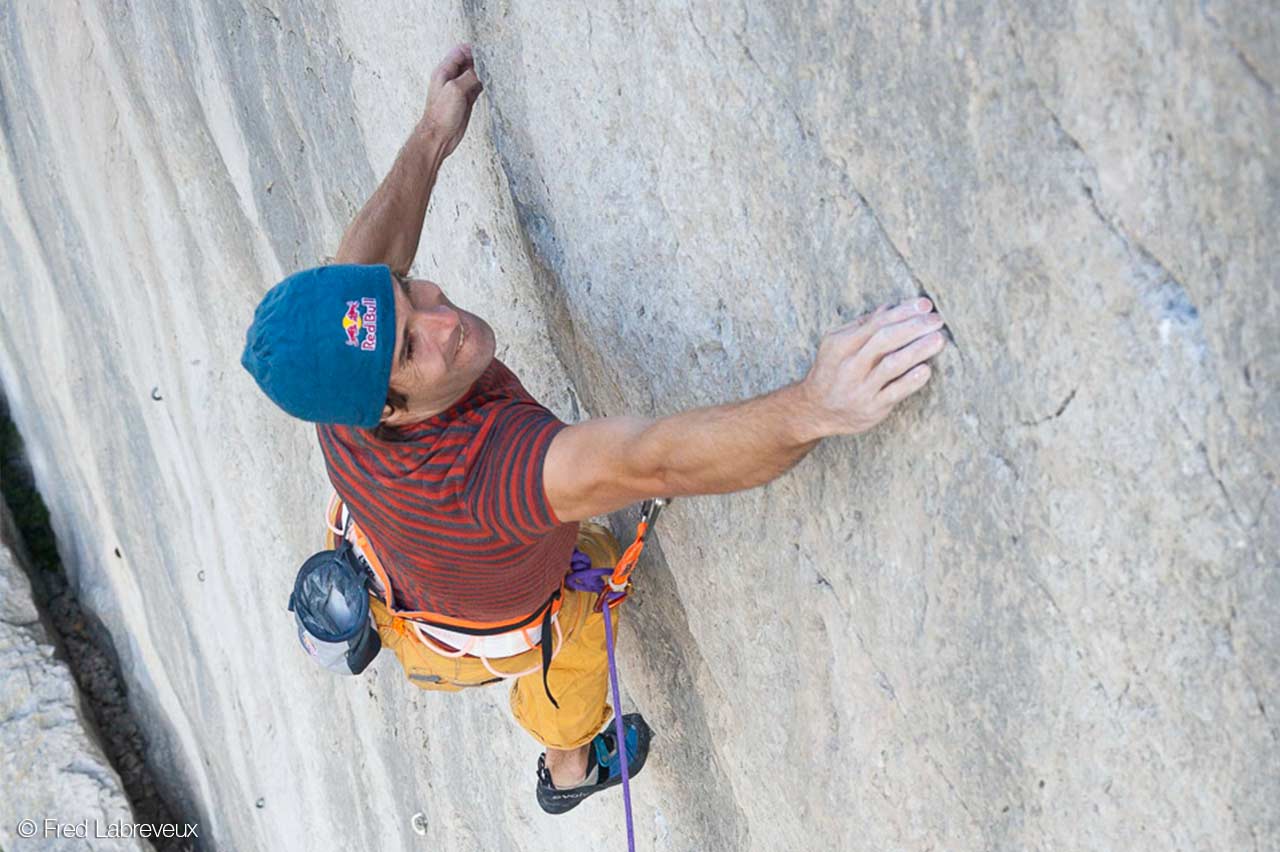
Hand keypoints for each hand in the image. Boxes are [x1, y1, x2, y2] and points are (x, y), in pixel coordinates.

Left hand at [422, 43, 483, 157]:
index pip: (459, 52)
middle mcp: (451, 78)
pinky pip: (477, 87)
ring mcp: (459, 89)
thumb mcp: (456, 90)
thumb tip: (482, 69)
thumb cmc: (441, 115)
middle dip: (480, 60)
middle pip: (468, 62)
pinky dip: (485, 84)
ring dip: (484, 72)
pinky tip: (492, 83)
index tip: (486, 52)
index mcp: (444, 71)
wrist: (439, 136)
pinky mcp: (466, 100)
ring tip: (496, 71)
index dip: (473, 50)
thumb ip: (469, 76)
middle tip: (494, 61)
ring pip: (474, 75)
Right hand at [798, 298, 946, 437]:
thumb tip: (890, 307)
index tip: (924, 304)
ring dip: (918, 350)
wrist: (816, 410)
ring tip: (938, 339)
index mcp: (842, 344)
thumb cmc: (832, 371)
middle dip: (914, 327)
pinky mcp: (873, 407)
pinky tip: (926, 369)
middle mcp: (851, 365)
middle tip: (936, 320)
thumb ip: (862, 325)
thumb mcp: (837, 344)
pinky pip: (895, 392)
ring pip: (892, 365)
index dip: (903, 312)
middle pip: (885, 340)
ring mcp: (861, 387)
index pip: (876, 323)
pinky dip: (911, 380)